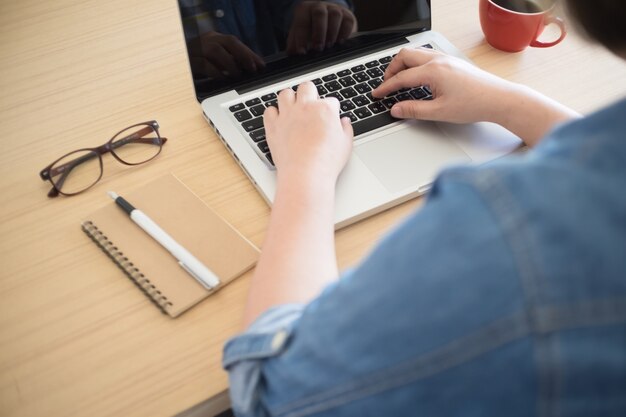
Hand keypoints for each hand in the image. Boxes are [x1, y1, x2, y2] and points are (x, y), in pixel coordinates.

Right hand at [187, 31, 264, 78]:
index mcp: (214, 38)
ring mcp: (197, 49)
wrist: (173, 66)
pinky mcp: (190, 62)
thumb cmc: (198, 63)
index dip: (250, 53)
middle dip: (244, 55)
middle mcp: (206, 40)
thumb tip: (251, 67)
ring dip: (231, 64)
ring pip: (216, 50)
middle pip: (229, 42)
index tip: (261, 65)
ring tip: (238, 75)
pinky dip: (216, 72)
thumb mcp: (216, 60)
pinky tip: (223, 78)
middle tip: (252, 69)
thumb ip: (231, 60)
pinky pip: (204, 64)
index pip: (235, 42)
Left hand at [263, 82, 352, 181]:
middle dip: (310, 93)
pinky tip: (280, 120)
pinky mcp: (273, 126)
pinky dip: (274, 113)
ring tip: (294, 108)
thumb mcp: (346, 145)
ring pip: (285, 93)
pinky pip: (269, 111)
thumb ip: (346, 129)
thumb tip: (344, 122)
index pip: (330, 100)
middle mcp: (304, 107)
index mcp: (325, 109)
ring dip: (290, 98)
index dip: (331, 109)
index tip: (330, 118)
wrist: (305, 174)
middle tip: (311, 104)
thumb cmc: (326, 162)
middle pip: (306, 87)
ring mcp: (287, 115)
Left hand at [286, 1, 356, 54]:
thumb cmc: (310, 29)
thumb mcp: (299, 34)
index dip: (301, 37)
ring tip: (329, 46)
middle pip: (319, 14)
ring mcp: (335, 9)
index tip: (302, 52)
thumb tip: (291, 56)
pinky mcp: (347, 15)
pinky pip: (348, 21)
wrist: (326, 19)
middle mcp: (319, 7)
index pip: (302, 22)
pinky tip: (341, 43)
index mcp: (304, 10)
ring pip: (335, 15)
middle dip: (319, 32)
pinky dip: (345, 33)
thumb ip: (294, 44)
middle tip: (318, 48)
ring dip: (332, 32)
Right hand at [373, 47, 579, 144]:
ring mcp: (446, 58)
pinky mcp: (452, 61)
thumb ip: (414, 110)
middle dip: (391, 70)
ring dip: (403, 64)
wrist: (499, 99)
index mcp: (433, 71)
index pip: (401, 78)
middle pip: (405, 56)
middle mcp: (438, 60)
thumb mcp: (439, 112)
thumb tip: (396, 109)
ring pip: (416, 53)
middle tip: (385, 85)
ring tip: (398, 80)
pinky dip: (415, 64)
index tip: (376, 94)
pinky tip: (417, 78)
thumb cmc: (474, 104)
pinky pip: (427, 56)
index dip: (385, 87)